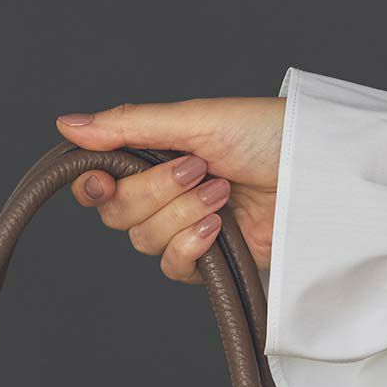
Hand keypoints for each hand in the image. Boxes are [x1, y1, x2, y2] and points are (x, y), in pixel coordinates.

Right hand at [55, 99, 283, 280]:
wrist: (320, 176)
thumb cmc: (268, 135)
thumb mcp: (194, 120)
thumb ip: (128, 126)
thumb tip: (66, 124)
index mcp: (157, 154)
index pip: (101, 181)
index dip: (92, 186)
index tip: (101, 181)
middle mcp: (165, 192)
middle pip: (118, 214)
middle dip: (154, 192)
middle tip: (198, 168)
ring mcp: (186, 227)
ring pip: (144, 241)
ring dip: (181, 214)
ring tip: (222, 191)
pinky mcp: (209, 261)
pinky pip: (173, 267)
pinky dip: (190, 246)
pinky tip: (219, 226)